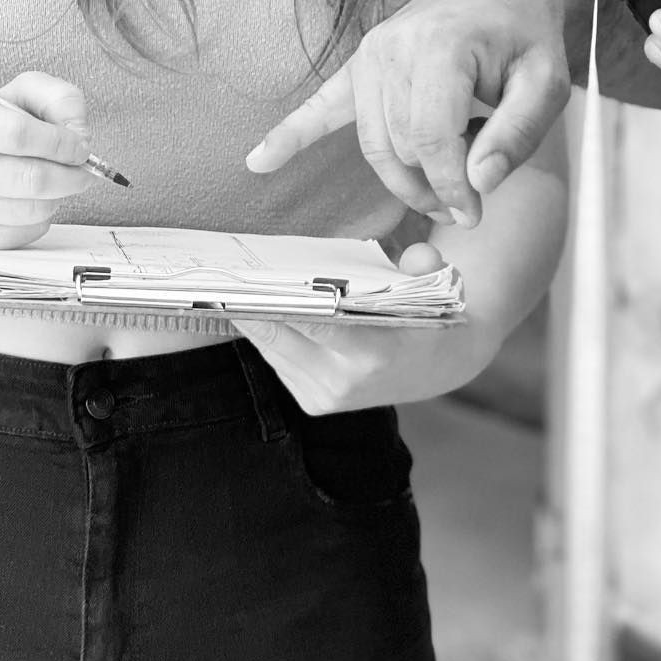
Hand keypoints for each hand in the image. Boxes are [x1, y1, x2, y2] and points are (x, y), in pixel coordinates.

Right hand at [0, 72, 96, 248]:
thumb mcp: (28, 94)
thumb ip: (61, 99)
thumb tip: (78, 135)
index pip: (16, 133)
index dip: (59, 142)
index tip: (80, 146)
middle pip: (28, 178)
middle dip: (70, 175)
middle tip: (83, 170)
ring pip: (29, 210)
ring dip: (57, 196)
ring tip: (57, 182)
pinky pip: (22, 233)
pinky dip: (40, 219)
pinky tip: (33, 200)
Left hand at [231, 241, 498, 414]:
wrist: (435, 368)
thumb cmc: (428, 314)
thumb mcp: (435, 284)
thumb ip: (426, 266)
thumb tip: (419, 255)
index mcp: (377, 352)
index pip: (320, 324)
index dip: (284, 302)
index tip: (253, 280)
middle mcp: (346, 383)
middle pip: (284, 338)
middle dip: (255, 308)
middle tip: (225, 277)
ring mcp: (326, 398)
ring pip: (274, 351)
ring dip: (253, 321)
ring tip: (227, 288)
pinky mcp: (313, 404)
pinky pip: (279, 363)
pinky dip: (265, 336)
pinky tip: (250, 309)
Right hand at [245, 0, 575, 227]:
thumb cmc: (529, 36)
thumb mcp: (548, 84)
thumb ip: (518, 134)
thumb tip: (478, 183)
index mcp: (440, 46)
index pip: (430, 139)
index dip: (451, 186)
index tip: (475, 212)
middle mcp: (394, 46)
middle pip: (399, 147)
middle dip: (434, 185)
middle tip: (471, 200)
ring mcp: (371, 53)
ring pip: (373, 143)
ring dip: (402, 177)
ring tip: (444, 190)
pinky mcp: (362, 62)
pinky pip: (323, 105)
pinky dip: (291, 134)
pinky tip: (258, 160)